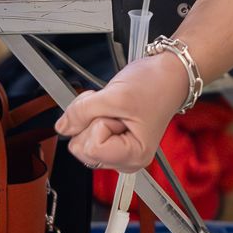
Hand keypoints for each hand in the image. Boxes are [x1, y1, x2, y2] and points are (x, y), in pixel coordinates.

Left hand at [55, 55, 186, 172]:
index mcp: (133, 156)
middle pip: (83, 148)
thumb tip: (62, 126)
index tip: (117, 111)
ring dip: (92, 116)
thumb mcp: (115, 95)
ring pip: (82, 141)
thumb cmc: (156, 85)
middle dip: (92, 120)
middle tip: (116, 106)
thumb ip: (82, 111)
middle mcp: (127, 160)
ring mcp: (120, 151)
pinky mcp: (114, 141)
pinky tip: (111, 107)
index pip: (91, 148)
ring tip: (116, 105)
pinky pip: (87, 134)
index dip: (98, 123)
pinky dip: (93, 115)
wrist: (171, 72)